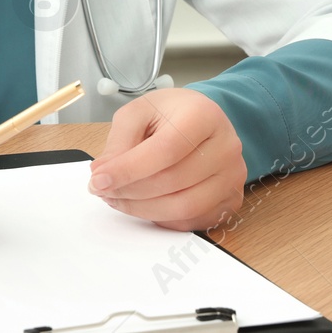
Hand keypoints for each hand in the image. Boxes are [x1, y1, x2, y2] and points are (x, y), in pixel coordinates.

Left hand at [88, 88, 246, 230]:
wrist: (203, 120)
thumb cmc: (171, 114)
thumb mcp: (138, 112)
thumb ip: (120, 140)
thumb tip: (102, 173)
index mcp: (203, 115)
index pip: (165, 150)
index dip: (128, 169)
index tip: (99, 179)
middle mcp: (226, 146)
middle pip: (172, 181)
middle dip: (129, 191)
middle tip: (101, 190)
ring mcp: (233, 176)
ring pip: (183, 207)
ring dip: (142, 209)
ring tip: (117, 198)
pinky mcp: (232, 199)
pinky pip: (193, 220)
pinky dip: (162, 218)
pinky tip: (142, 204)